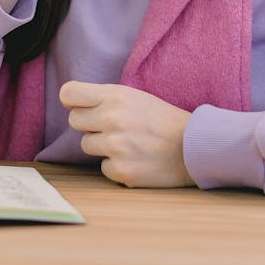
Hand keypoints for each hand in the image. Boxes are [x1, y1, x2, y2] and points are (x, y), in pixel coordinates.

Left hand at [60, 80, 194, 188]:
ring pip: (87, 145)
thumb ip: (105, 97)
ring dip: (103, 146)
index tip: (83, 106)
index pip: (69, 94)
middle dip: (90, 124)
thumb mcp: (136, 96)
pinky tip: (136, 159)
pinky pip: (103, 167)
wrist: (195, 146)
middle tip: (114, 127)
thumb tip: (69, 100)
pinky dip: (117, 166)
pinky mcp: (121, 170)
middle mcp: (112, 119)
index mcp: (116, 96)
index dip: (73, 101)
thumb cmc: (165, 120)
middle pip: (74, 120)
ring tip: (129, 143)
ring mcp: (115, 146)